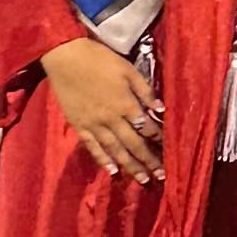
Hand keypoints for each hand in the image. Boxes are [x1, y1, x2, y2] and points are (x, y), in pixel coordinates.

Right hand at [41, 36, 163, 183]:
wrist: (66, 57)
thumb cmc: (100, 59)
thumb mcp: (128, 70)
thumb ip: (145, 91)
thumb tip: (161, 109)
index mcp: (126, 104)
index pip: (147, 127)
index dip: (159, 139)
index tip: (170, 151)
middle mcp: (112, 119)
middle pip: (134, 144)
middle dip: (149, 160)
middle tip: (161, 176)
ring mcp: (94, 125)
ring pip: (115, 150)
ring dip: (130, 166)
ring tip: (143, 179)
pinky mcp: (79, 126)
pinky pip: (93, 147)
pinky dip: (103, 160)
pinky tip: (113, 171)